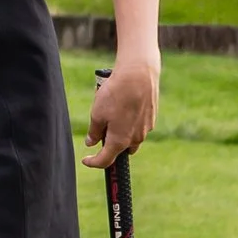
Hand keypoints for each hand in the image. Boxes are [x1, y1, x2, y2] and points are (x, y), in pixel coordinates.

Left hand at [81, 53, 159, 167]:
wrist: (138, 75)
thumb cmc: (115, 95)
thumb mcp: (96, 114)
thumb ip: (94, 132)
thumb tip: (91, 142)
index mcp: (119, 141)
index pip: (105, 160)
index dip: (93, 163)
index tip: (86, 160)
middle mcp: (135, 139)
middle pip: (120, 149)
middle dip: (109, 143)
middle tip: (101, 127)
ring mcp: (146, 129)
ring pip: (130, 137)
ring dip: (120, 131)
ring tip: (112, 111)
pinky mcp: (151, 117)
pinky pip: (138, 125)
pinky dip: (129, 120)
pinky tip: (123, 104)